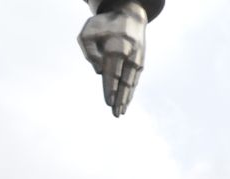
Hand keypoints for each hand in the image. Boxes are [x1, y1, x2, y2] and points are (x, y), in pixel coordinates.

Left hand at [78, 2, 148, 117]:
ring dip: (126, 98)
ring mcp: (137, 58)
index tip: (108, 103)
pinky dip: (131, 91)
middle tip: (116, 114)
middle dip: (119, 99)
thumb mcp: (89, 32)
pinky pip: (135, 79)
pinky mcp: (140, 61)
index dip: (110, 89)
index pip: (112, 73)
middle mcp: (129, 54)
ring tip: (121, 113)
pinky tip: (126, 102)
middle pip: (124, 81)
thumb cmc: (104, 24)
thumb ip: (89, 51)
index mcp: (116, 47)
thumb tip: (99, 71)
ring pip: (131, 82)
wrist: (130, 13)